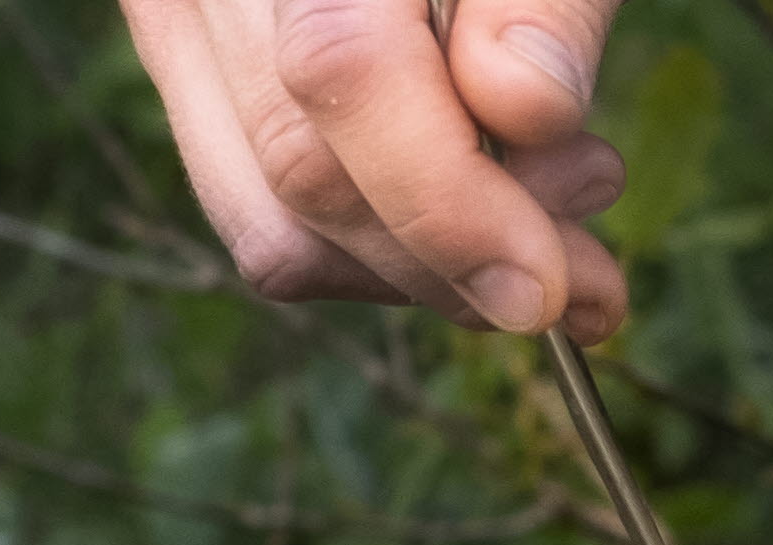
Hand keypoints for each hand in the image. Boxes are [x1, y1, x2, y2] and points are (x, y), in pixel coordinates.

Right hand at [118, 0, 630, 335]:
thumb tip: (524, 107)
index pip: (343, 70)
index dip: (451, 204)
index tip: (549, 290)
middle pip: (308, 176)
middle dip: (465, 260)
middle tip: (592, 276)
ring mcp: (179, 23)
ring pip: (276, 226)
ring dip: (430, 272)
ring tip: (553, 216)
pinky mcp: (195, 76)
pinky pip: (268, 218)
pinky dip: (384, 251)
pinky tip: (482, 209)